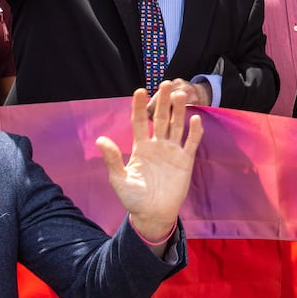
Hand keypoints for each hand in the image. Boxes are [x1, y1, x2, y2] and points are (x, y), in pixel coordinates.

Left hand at [97, 83, 203, 245]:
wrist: (153, 214)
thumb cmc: (133, 198)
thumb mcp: (119, 179)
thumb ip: (112, 159)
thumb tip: (101, 140)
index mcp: (140, 147)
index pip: (140, 121)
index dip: (140, 106)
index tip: (140, 91)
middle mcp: (157, 145)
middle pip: (161, 118)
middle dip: (163, 101)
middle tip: (166, 83)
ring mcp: (172, 151)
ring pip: (176, 126)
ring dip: (179, 110)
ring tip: (181, 94)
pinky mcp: (185, 161)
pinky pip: (191, 143)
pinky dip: (194, 131)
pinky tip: (195, 118)